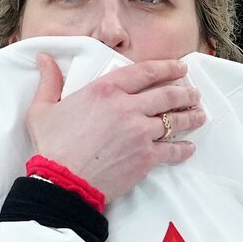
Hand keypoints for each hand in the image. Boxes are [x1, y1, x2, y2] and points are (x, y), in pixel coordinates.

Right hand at [25, 53, 205, 202]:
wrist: (62, 182)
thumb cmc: (51, 146)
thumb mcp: (42, 109)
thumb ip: (50, 82)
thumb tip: (44, 59)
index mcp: (105, 89)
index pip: (146, 72)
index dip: (168, 68)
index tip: (180, 68)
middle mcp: (127, 107)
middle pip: (167, 95)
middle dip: (186, 93)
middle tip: (194, 94)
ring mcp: (140, 133)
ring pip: (175, 121)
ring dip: (191, 117)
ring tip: (199, 116)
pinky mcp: (146, 157)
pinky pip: (173, 150)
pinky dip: (183, 149)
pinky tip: (189, 148)